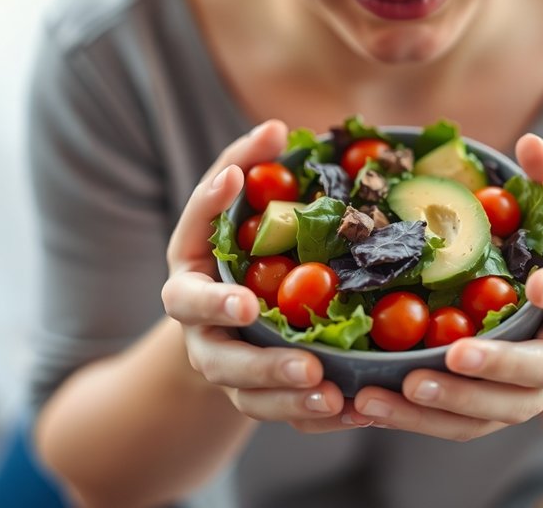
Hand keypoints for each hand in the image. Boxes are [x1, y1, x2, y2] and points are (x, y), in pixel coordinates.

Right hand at [161, 120, 351, 433]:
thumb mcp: (229, 209)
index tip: (245, 287)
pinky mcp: (256, 396)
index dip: (212, 285)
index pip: (190, 285)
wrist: (222, 318)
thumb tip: (278, 127)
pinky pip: (282, 414)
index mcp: (191, 284)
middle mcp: (202, 331)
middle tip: (304, 360)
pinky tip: (352, 409)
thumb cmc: (233, 251)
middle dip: (260, 360)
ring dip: (289, 395)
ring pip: (249, 394)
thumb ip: (243, 166)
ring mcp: (227, 369)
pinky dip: (315, 416)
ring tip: (330, 391)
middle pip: (219, 353)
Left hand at [345, 134, 542, 439]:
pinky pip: (459, 426)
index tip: (540, 287)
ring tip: (391, 393)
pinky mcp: (495, 413)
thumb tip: (530, 139)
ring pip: (495, 411)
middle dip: (497, 367)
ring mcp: (531, 393)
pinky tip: (372, 407)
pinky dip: (417, 422)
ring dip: (446, 405)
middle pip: (539, 370)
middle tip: (454, 356)